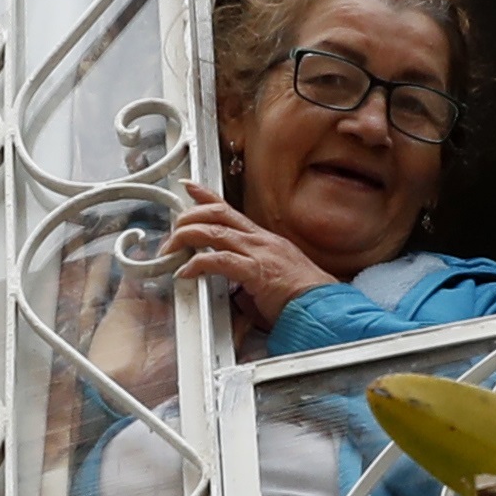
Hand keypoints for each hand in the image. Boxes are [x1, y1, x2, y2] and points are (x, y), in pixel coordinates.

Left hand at [162, 184, 334, 326]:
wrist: (324, 307)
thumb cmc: (303, 299)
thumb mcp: (272, 281)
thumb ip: (250, 278)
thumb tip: (232, 289)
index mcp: (266, 241)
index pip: (231, 211)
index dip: (207, 196)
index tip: (190, 187)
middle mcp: (261, 240)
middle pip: (218, 214)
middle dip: (190, 216)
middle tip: (173, 226)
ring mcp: (259, 253)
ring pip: (214, 231)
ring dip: (186, 237)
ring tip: (171, 248)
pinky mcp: (256, 270)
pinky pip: (219, 260)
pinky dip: (197, 264)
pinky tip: (186, 271)